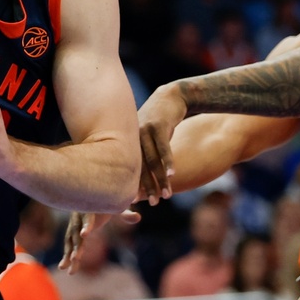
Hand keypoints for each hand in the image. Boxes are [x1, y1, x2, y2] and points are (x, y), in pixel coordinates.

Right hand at [57, 209, 139, 273]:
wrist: (90, 197)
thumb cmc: (106, 202)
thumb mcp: (116, 207)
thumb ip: (125, 213)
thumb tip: (138, 217)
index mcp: (89, 208)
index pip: (88, 218)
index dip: (87, 226)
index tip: (85, 234)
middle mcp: (78, 217)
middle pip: (76, 233)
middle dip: (76, 246)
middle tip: (76, 258)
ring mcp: (74, 225)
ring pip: (70, 241)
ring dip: (68, 254)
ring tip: (64, 267)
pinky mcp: (73, 232)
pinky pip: (69, 245)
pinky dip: (67, 255)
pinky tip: (63, 267)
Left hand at [137, 84, 185, 204]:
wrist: (171, 96)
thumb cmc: (159, 121)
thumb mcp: (147, 136)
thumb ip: (142, 153)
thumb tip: (136, 177)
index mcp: (127, 141)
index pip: (128, 168)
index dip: (134, 185)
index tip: (137, 202)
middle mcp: (132, 136)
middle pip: (139, 167)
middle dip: (147, 187)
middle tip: (153, 203)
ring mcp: (144, 130)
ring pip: (152, 160)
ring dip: (160, 179)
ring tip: (166, 195)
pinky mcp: (158, 124)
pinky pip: (163, 147)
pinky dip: (168, 161)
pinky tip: (172, 174)